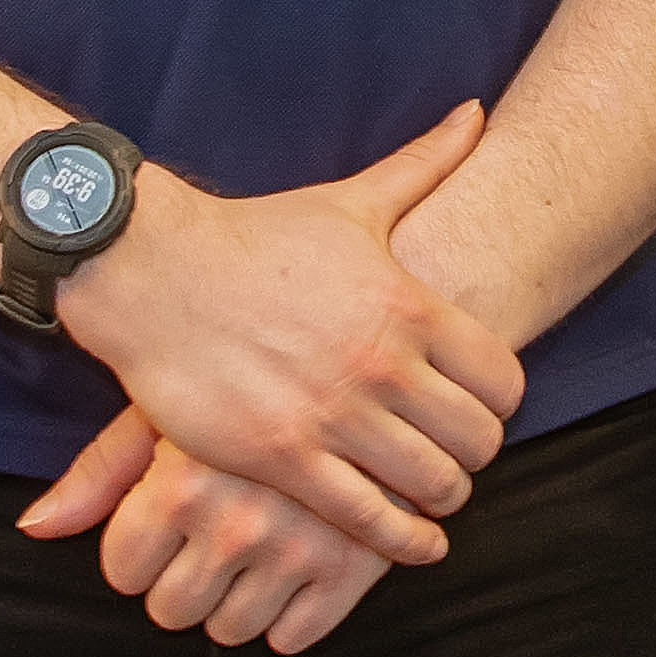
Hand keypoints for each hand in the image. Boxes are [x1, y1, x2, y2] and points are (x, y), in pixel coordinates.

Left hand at [22, 414, 402, 650]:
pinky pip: (296, 635)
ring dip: (235, 597)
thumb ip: (99, 472)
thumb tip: (33, 528)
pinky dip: (291, 614)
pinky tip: (294, 565)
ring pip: (231, 628)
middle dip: (183, 577)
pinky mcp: (355, 566)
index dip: (139, 548)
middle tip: (212, 531)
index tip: (165, 519)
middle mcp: (237, 522)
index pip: (123, 571)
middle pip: (172, 610)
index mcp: (182, 482)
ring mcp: (300, 548)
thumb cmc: (247, 378)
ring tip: (254, 541)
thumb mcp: (167, 410)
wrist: (364, 354)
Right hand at [43, 105, 520, 564]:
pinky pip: (367, 519)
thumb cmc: (254, 237)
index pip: (503, 379)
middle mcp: (380, 362)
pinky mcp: (282, 456)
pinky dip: (402, 540)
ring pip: (431, 485)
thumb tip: (477, 113)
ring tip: (434, 497)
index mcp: (406, 303)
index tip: (484, 409)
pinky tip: (414, 543)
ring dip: (442, 498)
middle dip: (476, 456)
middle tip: (459, 459)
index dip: (502, 403)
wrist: (152, 271)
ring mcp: (332, 414)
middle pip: (477, 440)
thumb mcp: (349, 201)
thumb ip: (424, 163)